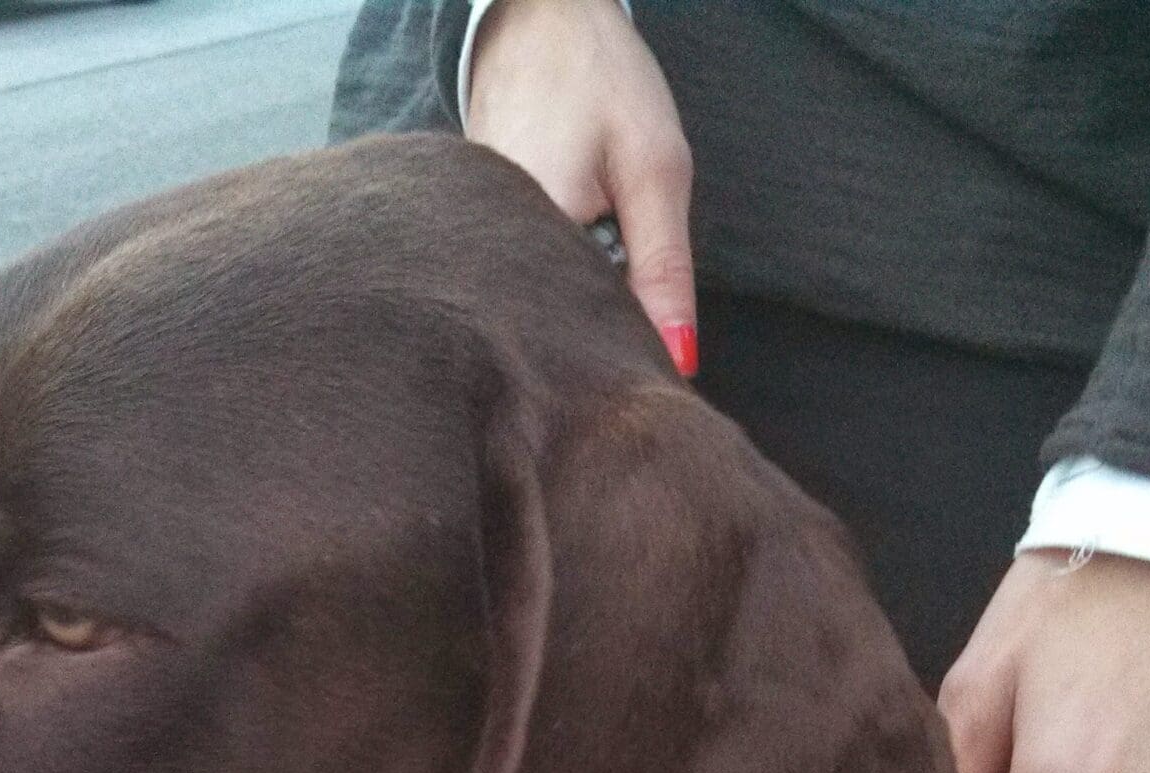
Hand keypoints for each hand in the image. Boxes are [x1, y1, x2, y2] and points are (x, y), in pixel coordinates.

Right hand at [466, 0, 697, 373]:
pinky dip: (555, 260)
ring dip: (576, 288)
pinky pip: (523, 268)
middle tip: (626, 268)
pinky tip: (571, 222)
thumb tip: (678, 362)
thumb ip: (663, 269)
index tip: (653, 349)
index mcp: (525, 245)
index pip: (582, 338)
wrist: (537, 16)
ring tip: (596, 232)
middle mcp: (480, 253)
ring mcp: (471, 240)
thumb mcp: (654, 171)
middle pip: (556, 325)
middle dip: (601, 318)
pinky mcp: (472, 227)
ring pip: (540, 297)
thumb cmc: (599, 78)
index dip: (627, 347)